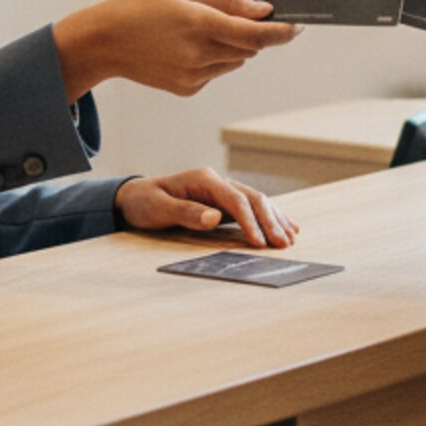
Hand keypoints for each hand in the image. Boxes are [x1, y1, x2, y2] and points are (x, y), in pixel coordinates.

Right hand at [53, 0, 298, 99]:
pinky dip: (214, 58)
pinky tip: (186, 46)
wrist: (102, 42)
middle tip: (247, 15)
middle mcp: (198, 54)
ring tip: (200, 28)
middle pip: (249, 47)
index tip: (298, 26)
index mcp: (198, 24)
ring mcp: (193, 76)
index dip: (281, 31)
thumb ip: (225, 3)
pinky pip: (216, 71)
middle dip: (254, 33)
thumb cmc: (139, 8)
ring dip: (233, 46)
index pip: (254, 34)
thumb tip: (262, 10)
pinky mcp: (187, 89)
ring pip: (235, 60)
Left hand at [115, 168, 298, 248]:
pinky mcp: (222, 201)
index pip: (235, 199)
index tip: (260, 243)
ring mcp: (221, 190)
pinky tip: (285, 226)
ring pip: (256, 201)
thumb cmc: (145, 202)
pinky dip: (269, 217)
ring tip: (290, 238)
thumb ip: (186, 212)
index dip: (250, 221)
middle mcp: (217, 182)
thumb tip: (215, 217)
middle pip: (252, 198)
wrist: (135, 196)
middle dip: (270, 221)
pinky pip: (251, 207)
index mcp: (204, 180)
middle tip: (283, 245)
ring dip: (274, 219)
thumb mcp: (159, 208)